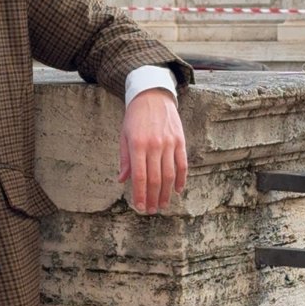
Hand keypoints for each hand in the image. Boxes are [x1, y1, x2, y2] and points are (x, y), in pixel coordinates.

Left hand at [118, 88, 187, 212]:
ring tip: (163, 204)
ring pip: (169, 174)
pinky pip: (182, 164)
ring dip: (166, 193)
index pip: (139, 177)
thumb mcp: (124, 136)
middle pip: (155, 179)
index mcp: (137, 145)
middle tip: (151, 210)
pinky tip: (178, 190)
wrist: (153, 95)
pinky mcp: (180, 140)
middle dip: (153, 198)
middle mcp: (154, 146)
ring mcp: (169, 143)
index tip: (140, 207)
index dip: (140, 194)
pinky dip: (181, 179)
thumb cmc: (135, 117)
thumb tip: (122, 180)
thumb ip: (125, 159)